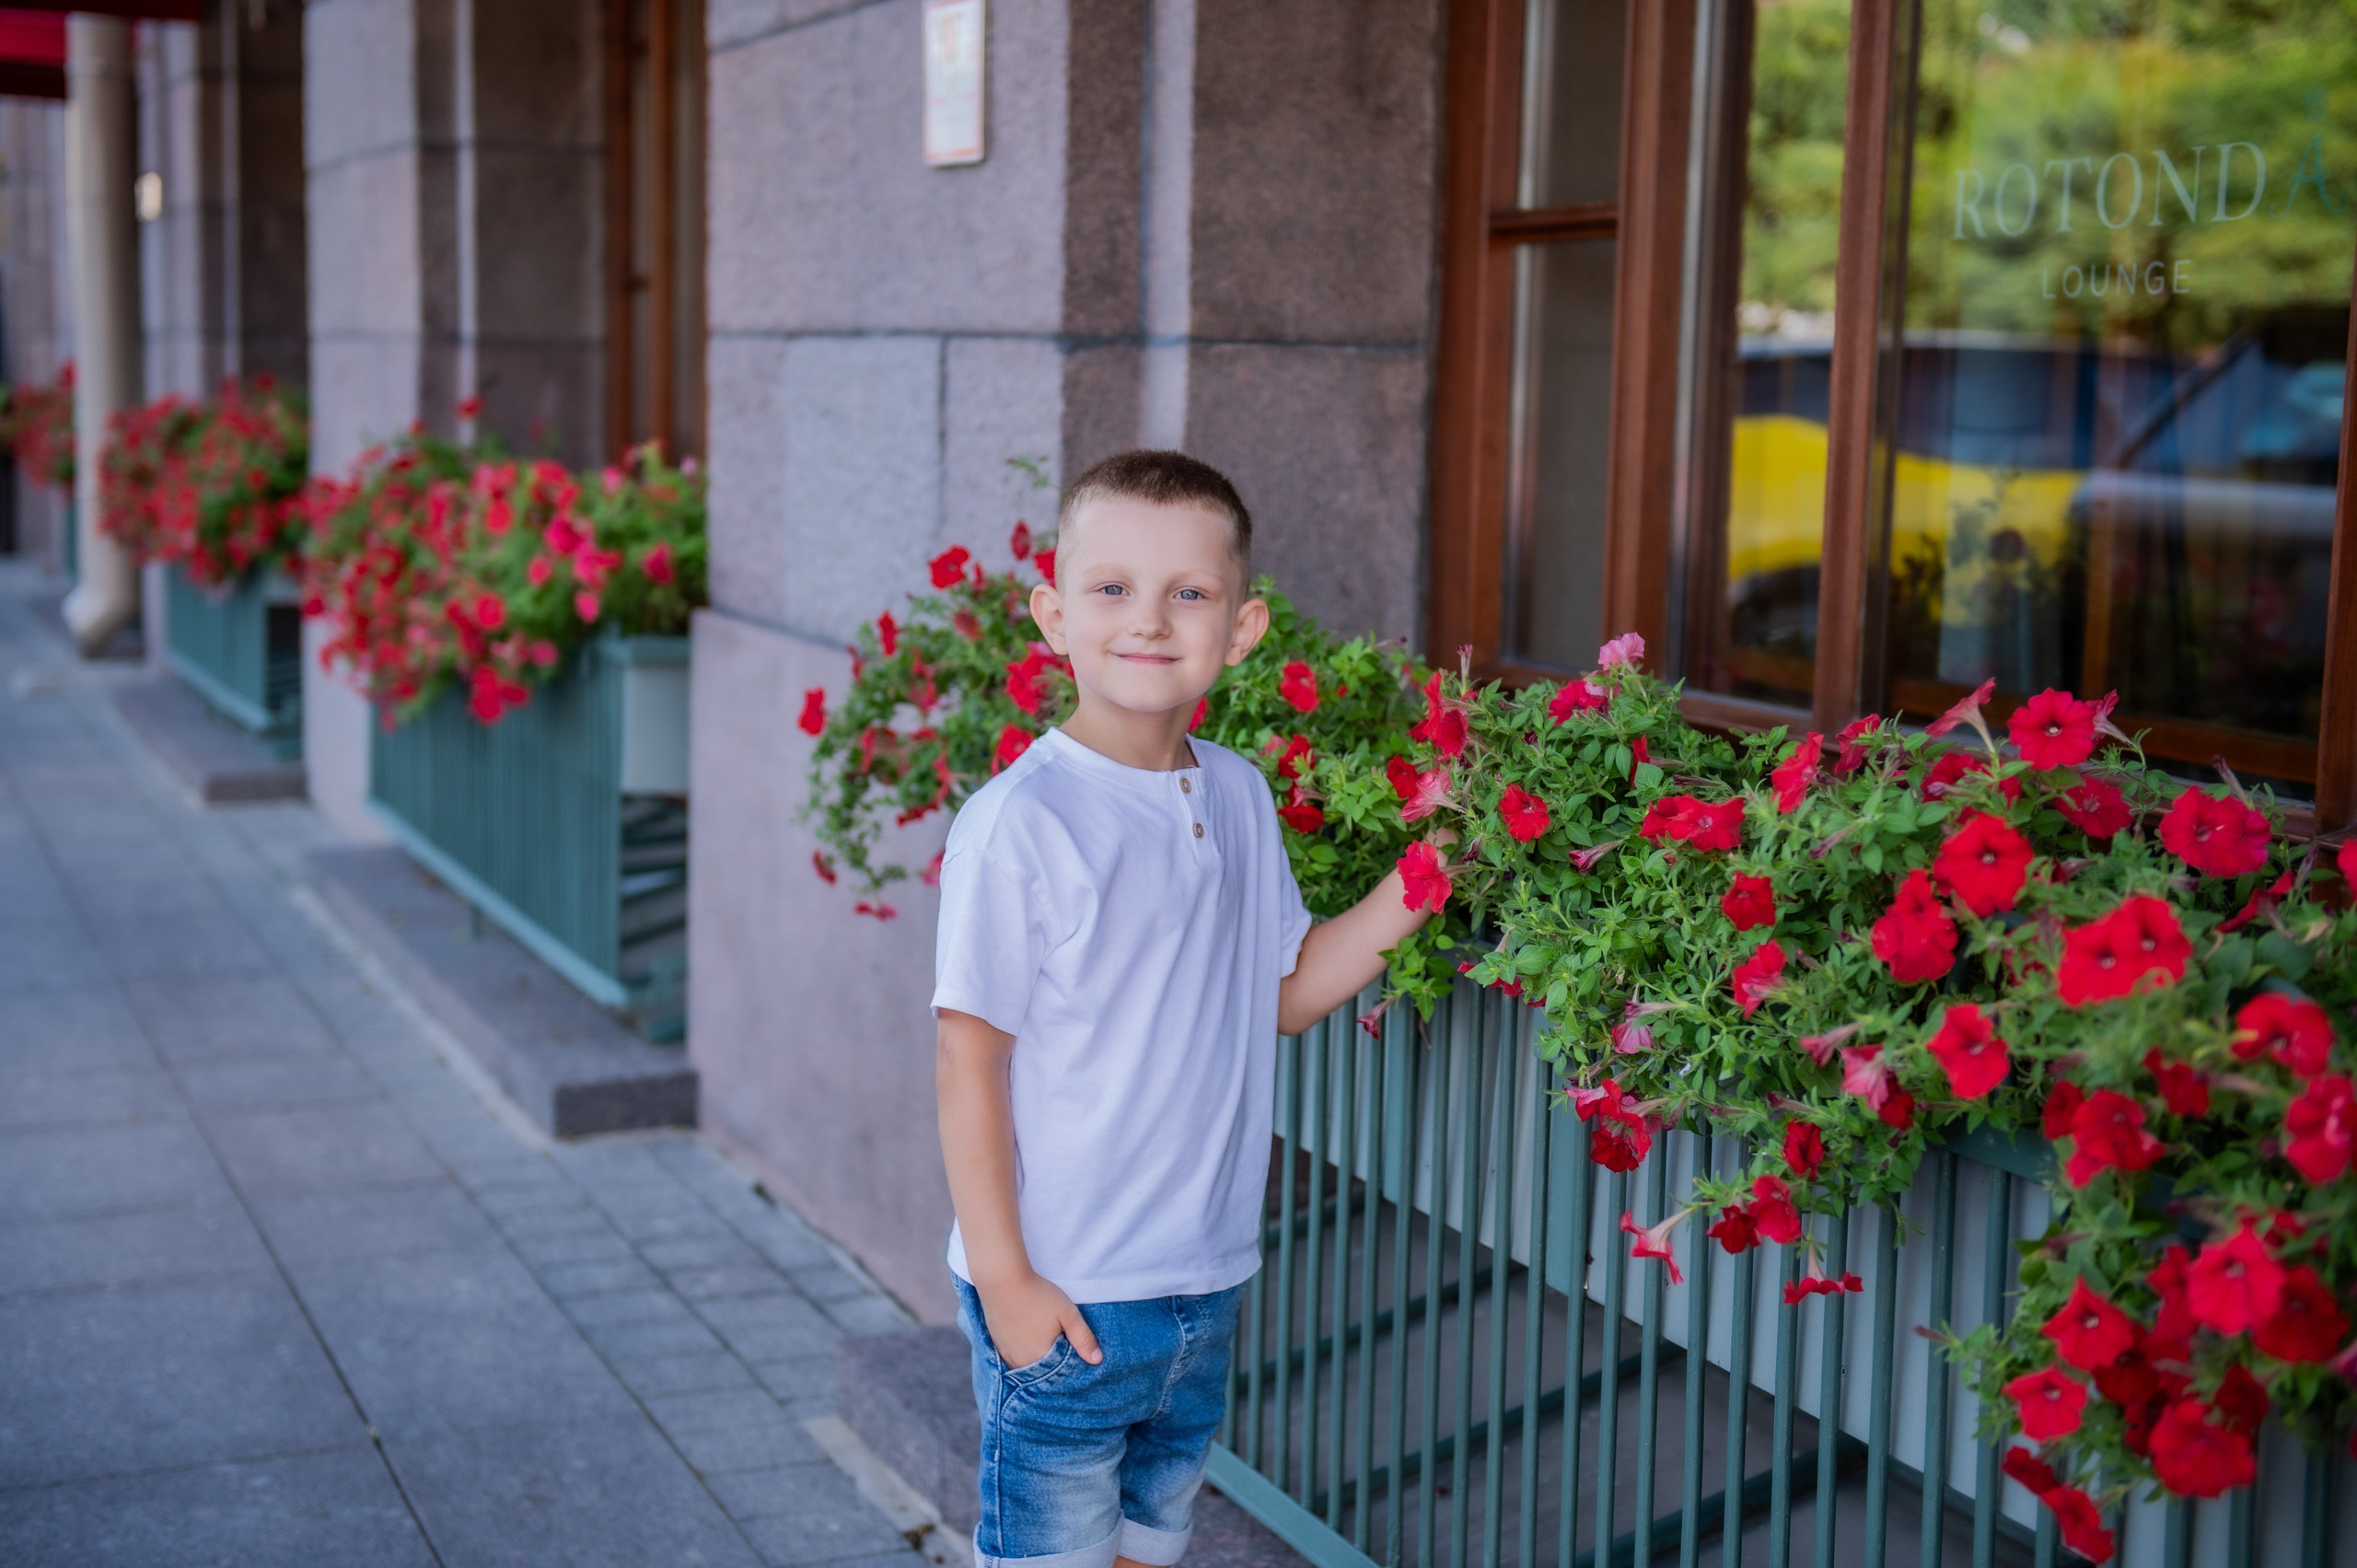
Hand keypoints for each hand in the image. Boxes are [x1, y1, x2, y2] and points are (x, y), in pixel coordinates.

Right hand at [976, 1270, 1102, 1368]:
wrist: (1002, 1279)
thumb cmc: (1037, 1294)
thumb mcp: (1067, 1313)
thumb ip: (1083, 1338)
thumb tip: (1097, 1360)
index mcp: (1040, 1358)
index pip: (1059, 1373)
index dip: (1068, 1362)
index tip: (1071, 1347)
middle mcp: (1020, 1362)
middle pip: (1041, 1370)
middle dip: (1052, 1362)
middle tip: (1057, 1338)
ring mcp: (1006, 1354)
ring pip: (1026, 1365)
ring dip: (1036, 1357)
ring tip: (1042, 1337)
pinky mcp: (997, 1345)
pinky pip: (1013, 1357)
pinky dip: (1022, 1351)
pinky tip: (1027, 1336)